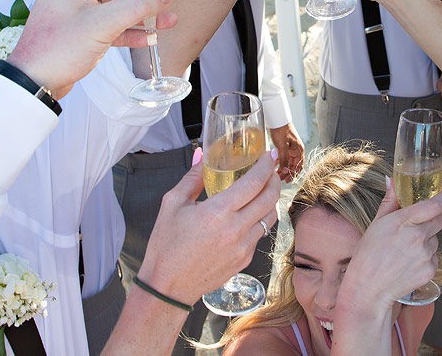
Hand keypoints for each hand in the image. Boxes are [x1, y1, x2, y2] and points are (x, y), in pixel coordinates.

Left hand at [7, 0, 176, 97]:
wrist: (34, 83)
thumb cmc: (56, 48)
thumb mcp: (101, 23)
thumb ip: (137, 6)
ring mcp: (79, 12)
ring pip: (117, 4)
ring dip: (141, 9)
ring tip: (168, 9)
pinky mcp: (84, 32)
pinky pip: (113, 25)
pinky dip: (131, 29)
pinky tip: (152, 35)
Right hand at [138, 148, 280, 304]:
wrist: (168, 286)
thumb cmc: (167, 245)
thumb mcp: (172, 204)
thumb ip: (192, 177)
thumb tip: (200, 155)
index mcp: (218, 212)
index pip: (254, 182)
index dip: (265, 165)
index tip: (268, 155)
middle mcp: (235, 229)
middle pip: (270, 198)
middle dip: (274, 180)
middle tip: (269, 170)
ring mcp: (243, 247)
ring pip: (270, 218)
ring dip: (270, 201)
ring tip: (262, 191)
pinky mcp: (244, 260)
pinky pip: (259, 235)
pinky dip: (258, 221)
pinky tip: (247, 216)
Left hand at [268, 123, 304, 180]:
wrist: (277, 118)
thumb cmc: (281, 130)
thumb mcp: (282, 146)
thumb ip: (284, 159)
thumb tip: (285, 171)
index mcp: (299, 149)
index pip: (298, 166)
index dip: (293, 174)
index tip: (287, 180)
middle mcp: (296, 149)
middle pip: (293, 164)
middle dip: (287, 172)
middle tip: (279, 179)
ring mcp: (290, 147)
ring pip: (287, 161)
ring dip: (283, 168)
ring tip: (276, 174)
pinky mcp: (284, 145)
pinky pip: (283, 156)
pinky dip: (279, 162)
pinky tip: (273, 165)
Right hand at [340, 179, 441, 306]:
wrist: (369, 289)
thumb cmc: (368, 255)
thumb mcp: (376, 224)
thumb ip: (390, 201)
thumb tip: (392, 181)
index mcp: (404, 222)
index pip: (435, 205)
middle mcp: (418, 237)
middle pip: (441, 220)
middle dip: (434, 217)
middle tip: (419, 224)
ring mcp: (425, 255)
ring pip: (435, 239)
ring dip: (426, 240)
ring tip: (405, 249)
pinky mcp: (430, 271)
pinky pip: (434, 257)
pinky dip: (425, 257)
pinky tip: (408, 262)